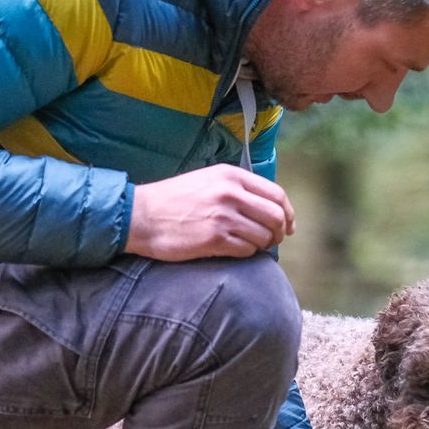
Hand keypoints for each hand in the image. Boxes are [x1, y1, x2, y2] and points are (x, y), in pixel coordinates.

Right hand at [125, 166, 295, 259]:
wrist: (140, 216)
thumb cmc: (174, 199)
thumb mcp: (208, 180)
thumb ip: (238, 188)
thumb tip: (271, 206)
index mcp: (231, 176)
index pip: (276, 194)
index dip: (288, 212)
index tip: (289, 224)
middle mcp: (230, 194)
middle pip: (276, 217)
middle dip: (280, 231)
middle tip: (275, 239)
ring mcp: (223, 217)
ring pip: (264, 236)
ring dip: (262, 244)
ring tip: (250, 244)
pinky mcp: (214, 240)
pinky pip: (246, 250)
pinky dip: (246, 252)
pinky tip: (235, 249)